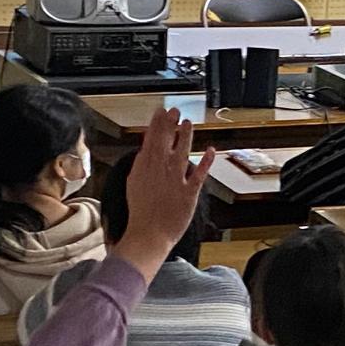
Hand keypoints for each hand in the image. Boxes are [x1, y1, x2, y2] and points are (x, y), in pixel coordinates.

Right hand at [110, 109, 213, 280]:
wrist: (148, 235)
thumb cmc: (141, 213)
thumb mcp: (135, 184)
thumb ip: (141, 166)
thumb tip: (145, 150)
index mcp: (145, 169)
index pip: (151, 140)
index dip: (157, 124)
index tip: (161, 111)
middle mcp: (160, 172)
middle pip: (165, 143)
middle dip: (170, 124)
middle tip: (175, 110)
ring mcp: (175, 181)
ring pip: (181, 153)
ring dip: (185, 137)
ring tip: (188, 123)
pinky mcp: (188, 193)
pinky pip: (198, 175)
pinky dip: (205, 162)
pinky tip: (210, 150)